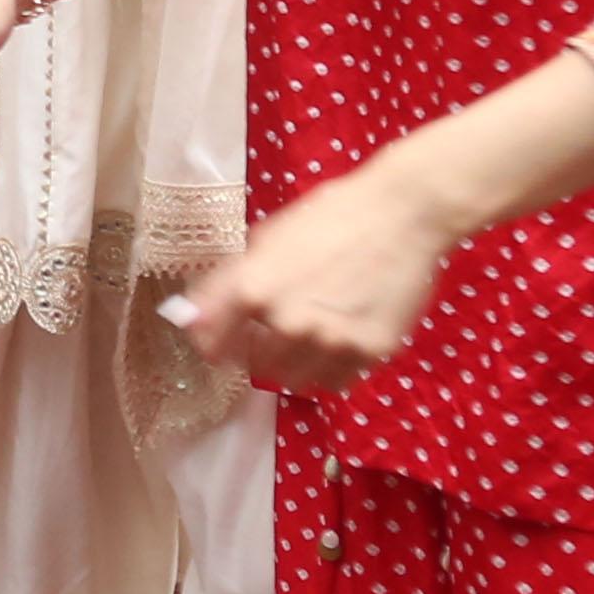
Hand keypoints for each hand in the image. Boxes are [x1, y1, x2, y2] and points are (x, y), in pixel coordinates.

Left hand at [173, 164, 466, 393]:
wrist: (404, 212)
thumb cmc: (334, 215)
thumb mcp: (268, 237)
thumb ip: (228, 280)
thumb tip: (190, 314)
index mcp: (254, 287)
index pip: (210, 342)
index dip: (212, 342)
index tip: (219, 341)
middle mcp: (288, 322)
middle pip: (254, 365)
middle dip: (258, 350)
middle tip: (275, 330)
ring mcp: (330, 342)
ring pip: (294, 379)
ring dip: (295, 363)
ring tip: (311, 334)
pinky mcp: (368, 353)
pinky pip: (336, 380)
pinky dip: (332, 367)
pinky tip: (341, 338)